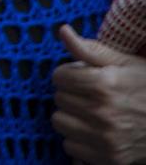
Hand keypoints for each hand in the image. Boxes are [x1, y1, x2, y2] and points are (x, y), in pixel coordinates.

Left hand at [53, 24, 145, 163]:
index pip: (59, 77)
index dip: (69, 74)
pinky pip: (70, 147)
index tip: (81, 77)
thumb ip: (90, 49)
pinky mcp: (109, 158)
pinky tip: (94, 131)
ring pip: (60, 122)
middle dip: (71, 94)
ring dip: (71, 116)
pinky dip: (78, 139)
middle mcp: (103, 113)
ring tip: (90, 113)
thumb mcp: (125, 63)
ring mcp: (106, 138)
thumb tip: (63, 30)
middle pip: (59, 98)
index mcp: (105, 85)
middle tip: (89, 95)